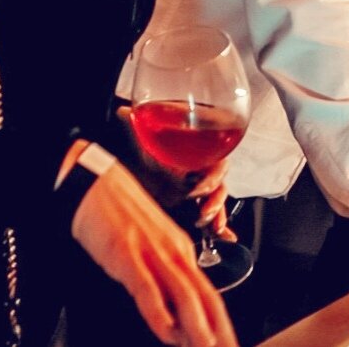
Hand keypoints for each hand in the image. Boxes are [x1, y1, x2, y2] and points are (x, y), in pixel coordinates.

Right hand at [72, 162, 238, 346]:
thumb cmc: (120, 214)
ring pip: (183, 295)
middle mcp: (173, 252)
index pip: (209, 295)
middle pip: (205, 298)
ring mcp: (151, 253)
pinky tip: (167, 331)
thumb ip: (162, 275)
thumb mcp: (150, 245)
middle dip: (219, 332)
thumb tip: (173, 311)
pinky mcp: (126, 254)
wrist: (94, 181)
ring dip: (197, 328)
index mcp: (180, 251)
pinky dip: (159, 312)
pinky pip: (147, 287)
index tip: (228, 345)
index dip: (222, 325)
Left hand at [115, 106, 234, 240]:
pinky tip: (226, 237)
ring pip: (217, 200)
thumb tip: (122, 111)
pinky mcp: (192, 203)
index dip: (212, 176)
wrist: (129, 166)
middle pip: (219, 184)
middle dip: (215, 201)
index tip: (197, 189)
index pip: (216, 161)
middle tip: (202, 212)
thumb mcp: (141, 139)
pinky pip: (213, 214)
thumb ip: (135, 125)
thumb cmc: (142, 148)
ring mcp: (196, 187)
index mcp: (194, 150)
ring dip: (217, 214)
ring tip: (211, 227)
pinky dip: (222, 226)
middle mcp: (199, 169)